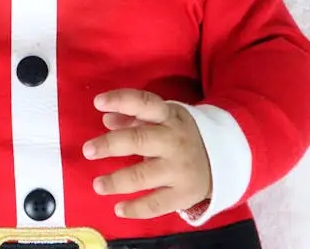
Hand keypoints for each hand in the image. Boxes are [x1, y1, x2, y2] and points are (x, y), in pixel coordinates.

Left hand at [82, 89, 211, 218]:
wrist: (222, 160)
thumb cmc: (181, 135)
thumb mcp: (163, 119)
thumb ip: (133, 118)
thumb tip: (106, 118)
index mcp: (169, 117)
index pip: (144, 103)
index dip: (121, 100)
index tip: (98, 102)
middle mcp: (174, 141)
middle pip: (139, 141)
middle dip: (110, 145)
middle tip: (88, 150)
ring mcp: (179, 169)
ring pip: (143, 176)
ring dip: (117, 181)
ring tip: (98, 185)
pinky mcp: (183, 194)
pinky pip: (156, 204)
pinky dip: (136, 209)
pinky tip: (118, 208)